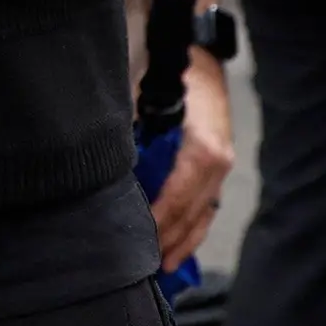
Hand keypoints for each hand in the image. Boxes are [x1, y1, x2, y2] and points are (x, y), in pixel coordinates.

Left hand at [150, 51, 232, 271]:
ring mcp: (221, 168)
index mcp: (203, 150)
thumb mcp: (143, 98)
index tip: (134, 242)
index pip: (177, 198)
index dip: (156, 222)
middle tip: (142, 270)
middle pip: (191, 214)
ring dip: (182, 243)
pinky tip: (176, 248)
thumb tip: (104, 165)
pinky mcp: (218, 169)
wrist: (199, 55)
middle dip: (167, 242)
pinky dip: (192, 229)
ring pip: (202, 216)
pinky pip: (206, 207)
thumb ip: (128, 133)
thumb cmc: (169, 75)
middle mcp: (217, 163)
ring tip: (160, 269)